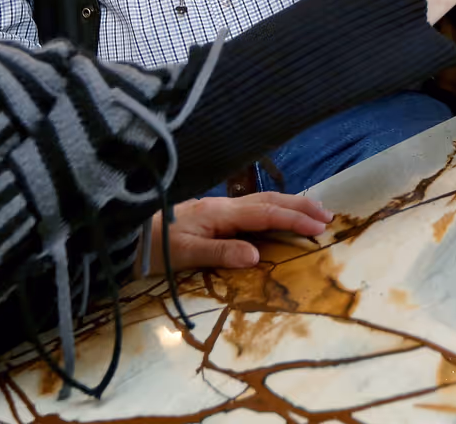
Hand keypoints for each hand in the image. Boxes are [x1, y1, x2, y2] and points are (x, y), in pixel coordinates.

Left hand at [146, 192, 330, 271]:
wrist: (127, 232)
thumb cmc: (154, 246)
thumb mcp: (185, 253)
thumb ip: (221, 253)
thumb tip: (257, 256)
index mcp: (220, 212)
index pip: (266, 213)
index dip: (294, 219)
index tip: (319, 226)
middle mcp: (224, 205)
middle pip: (269, 200)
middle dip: (301, 206)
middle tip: (328, 216)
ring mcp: (218, 207)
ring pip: (262, 201)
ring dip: (290, 205)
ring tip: (313, 212)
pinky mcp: (213, 213)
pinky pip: (253, 207)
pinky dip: (274, 208)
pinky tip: (278, 214)